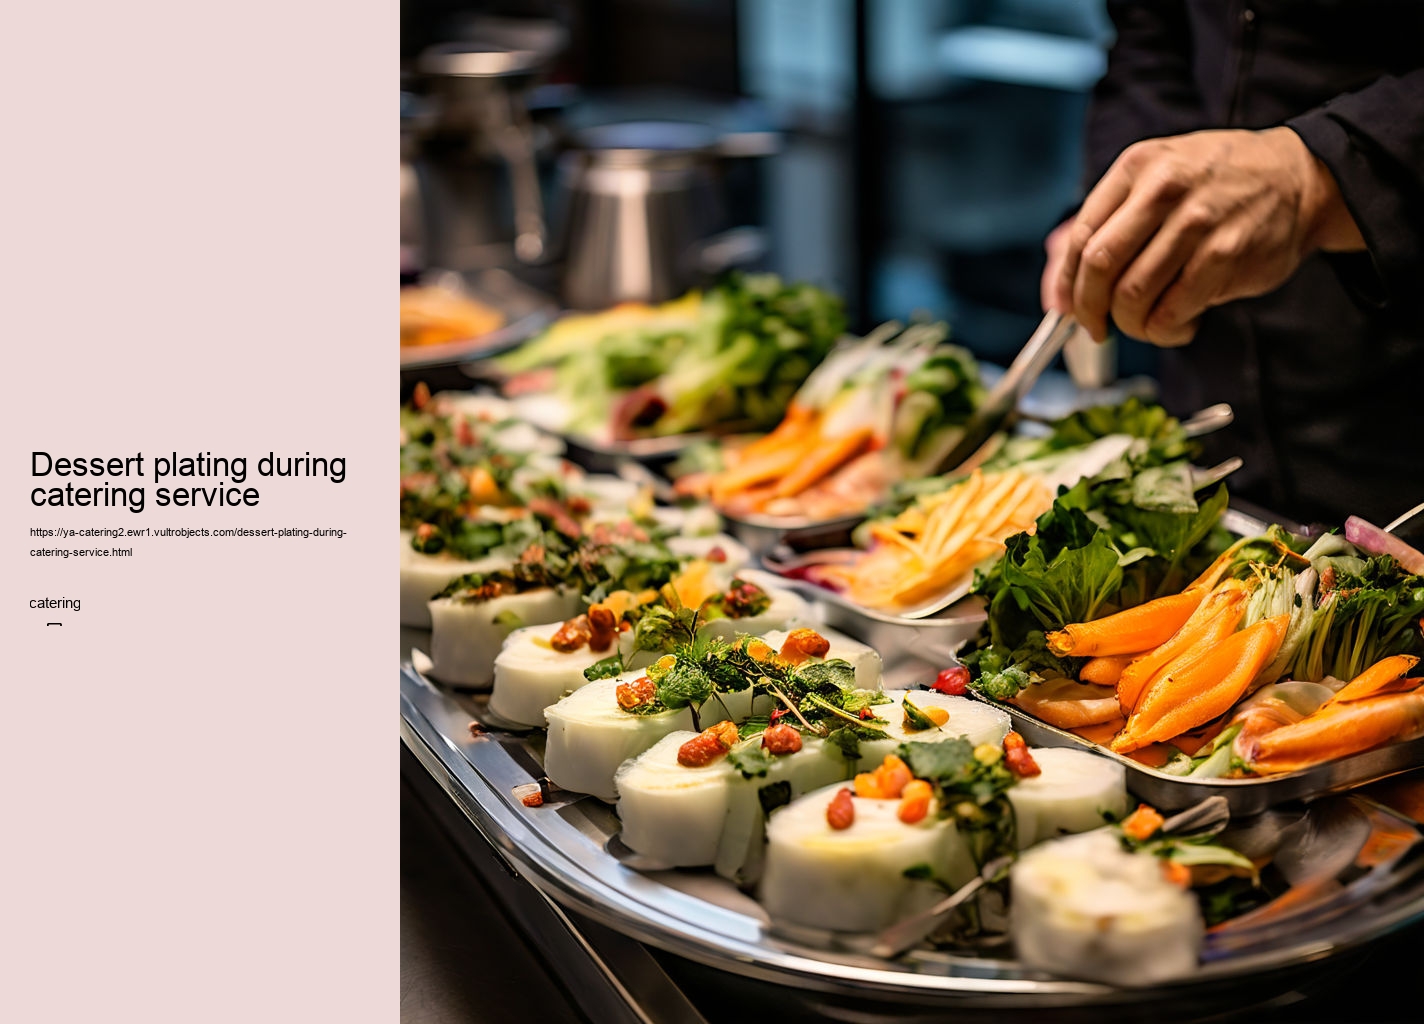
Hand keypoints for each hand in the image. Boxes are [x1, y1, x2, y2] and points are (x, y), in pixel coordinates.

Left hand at [1045, 127, 1364, 345]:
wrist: (1300, 177)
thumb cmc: (1219, 184)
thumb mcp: (1159, 176)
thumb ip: (1110, 223)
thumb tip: (1059, 295)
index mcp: (1137, 167)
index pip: (1081, 236)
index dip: (1067, 283)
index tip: (1067, 308)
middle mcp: (1164, 189)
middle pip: (1100, 266)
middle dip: (1090, 310)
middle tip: (1097, 328)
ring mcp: (1196, 222)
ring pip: (1133, 295)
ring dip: (1131, 325)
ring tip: (1145, 325)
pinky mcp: (1225, 256)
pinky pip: (1171, 312)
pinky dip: (1165, 330)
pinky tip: (1177, 324)